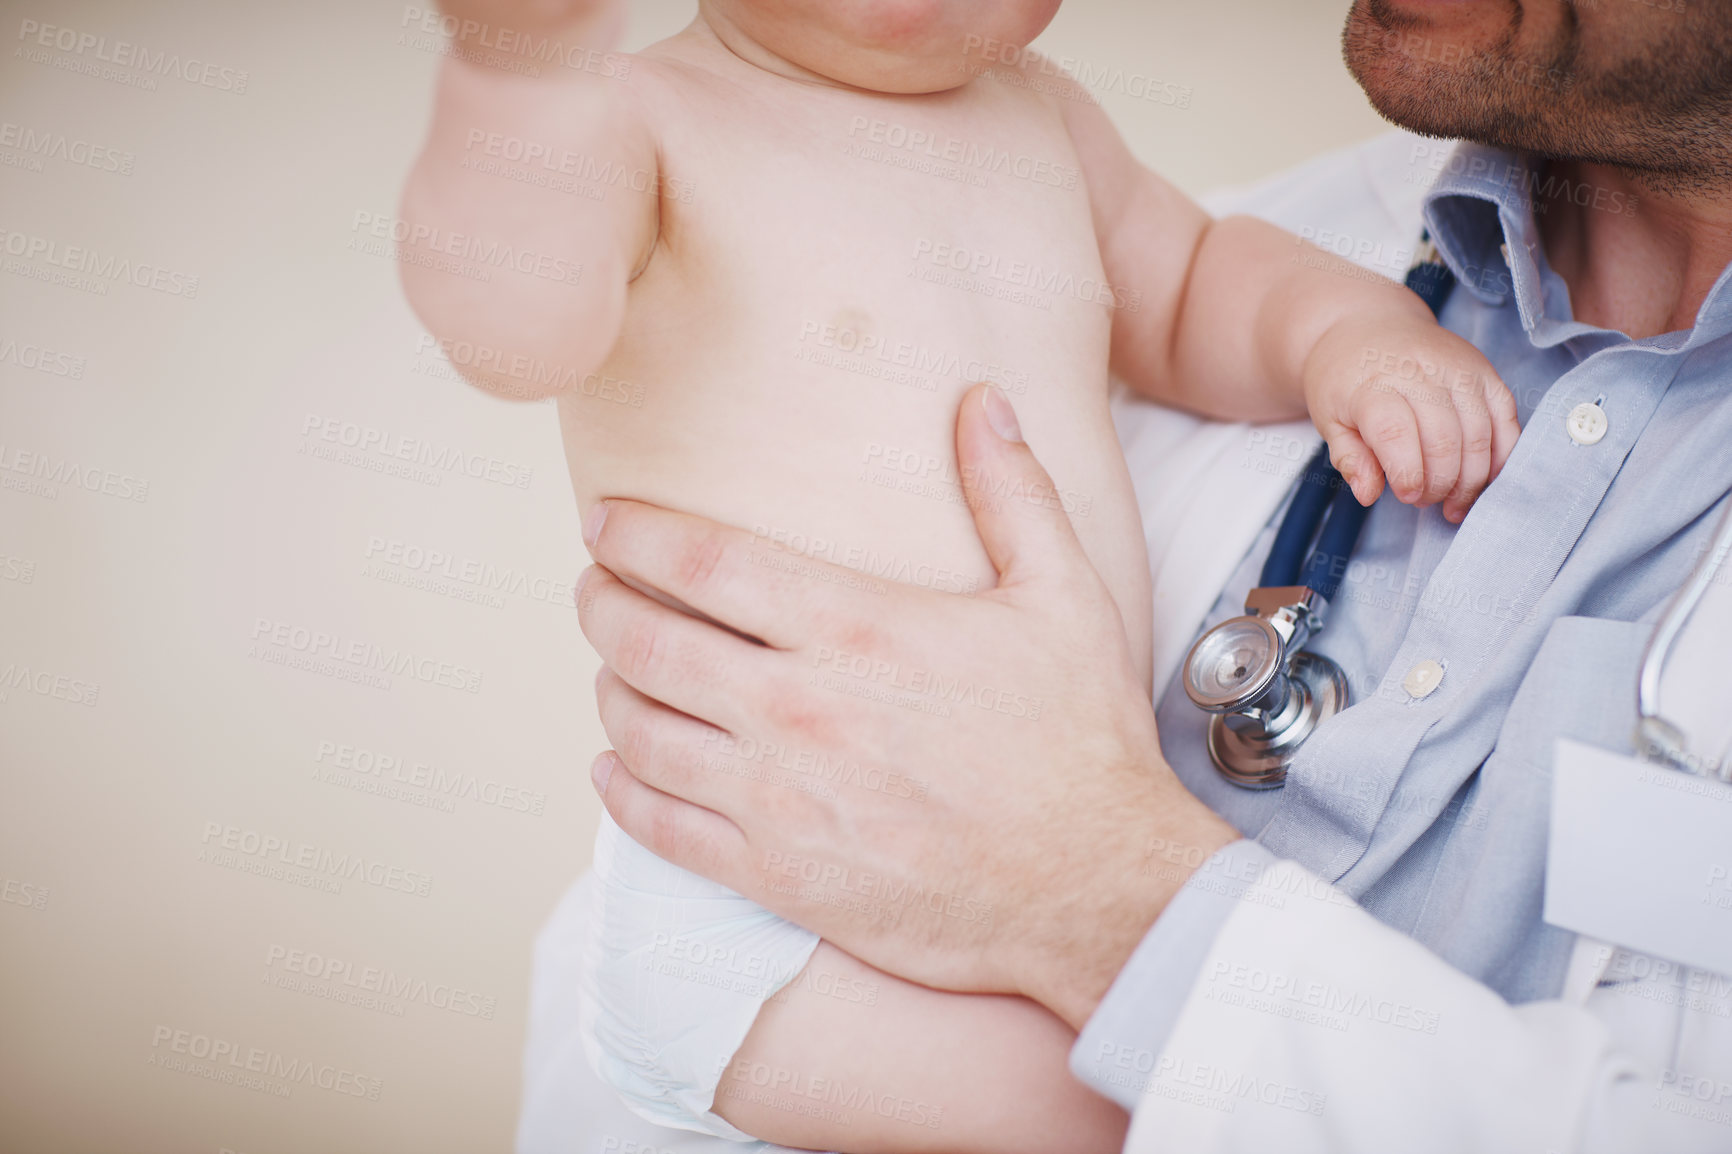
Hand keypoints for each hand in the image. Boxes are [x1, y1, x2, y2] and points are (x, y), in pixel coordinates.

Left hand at [575, 385, 1235, 1028]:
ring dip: (608, 692)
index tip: (605, 523)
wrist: (1096, 887)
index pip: (703, 564)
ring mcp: (781, 800)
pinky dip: (621, 792)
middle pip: (645, 643)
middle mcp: (800, 710)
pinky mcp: (780, 877)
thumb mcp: (1064, 597)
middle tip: (593, 588)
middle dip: (600, 605)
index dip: (635, 536)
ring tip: (612, 670)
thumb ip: (1013, 493)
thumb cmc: (1078, 741)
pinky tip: (619, 768)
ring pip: (638, 733)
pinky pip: (659, 829)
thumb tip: (982, 402)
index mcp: (857, 630)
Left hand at [1304, 311, 1520, 521]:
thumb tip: (1368, 494)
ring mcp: (1459, 370)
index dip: (1407, 472)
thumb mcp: (1329, 418)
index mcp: (1374, 383)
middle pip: (1444, 439)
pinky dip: (1500, 455)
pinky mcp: (1485, 372)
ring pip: (1480, 434)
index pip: (1395, 432)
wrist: (1370, 327)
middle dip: (1439, 482)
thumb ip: (1348, 458)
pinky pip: (1506, 418)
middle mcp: (1420, 371)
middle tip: (1423, 500)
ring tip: (1451, 501)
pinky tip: (1482, 478)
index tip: (1407, 495)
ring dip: (1471, 478)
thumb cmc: (1346, 378)